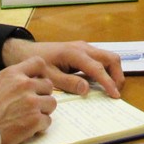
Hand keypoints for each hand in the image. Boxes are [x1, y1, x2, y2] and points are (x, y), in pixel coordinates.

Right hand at [0, 57, 56, 143]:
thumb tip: (28, 81)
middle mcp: (25, 85)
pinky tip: (28, 127)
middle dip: (42, 94)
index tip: (38, 81)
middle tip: (33, 103)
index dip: (41, 73)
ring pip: (51, 103)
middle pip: (48, 85)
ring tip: (31, 116)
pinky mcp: (35, 120)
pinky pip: (47, 120)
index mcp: (14, 74)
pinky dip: (40, 126)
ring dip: (43, 110)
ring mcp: (32, 102)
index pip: (39, 63)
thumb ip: (14, 80)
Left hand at [2, 39, 123, 97]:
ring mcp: (84, 47)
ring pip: (108, 57)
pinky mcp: (83, 51)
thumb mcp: (49, 77)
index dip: (108, 82)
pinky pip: (100, 59)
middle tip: (115, 92)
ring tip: (110, 88)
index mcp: (74, 53)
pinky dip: (105, 70)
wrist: (26, 52)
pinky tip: (100, 82)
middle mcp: (83, 48)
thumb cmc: (36, 64)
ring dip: (113, 72)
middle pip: (111, 58)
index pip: (98, 68)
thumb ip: (68, 83)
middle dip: (117, 75)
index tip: (115, 95)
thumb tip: (87, 89)